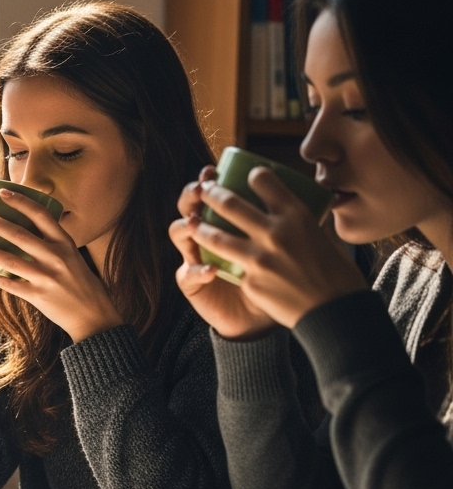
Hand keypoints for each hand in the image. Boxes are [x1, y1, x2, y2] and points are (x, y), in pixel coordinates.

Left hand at [0, 188, 123, 342]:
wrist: (92, 314)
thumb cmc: (80, 281)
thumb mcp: (72, 255)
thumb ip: (53, 240)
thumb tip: (32, 221)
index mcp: (65, 242)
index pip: (40, 214)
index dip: (20, 201)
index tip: (2, 192)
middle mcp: (56, 257)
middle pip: (20, 235)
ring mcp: (47, 277)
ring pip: (11, 260)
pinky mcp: (39, 296)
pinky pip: (12, 285)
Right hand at [169, 166, 277, 339]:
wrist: (264, 318)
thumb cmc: (278, 279)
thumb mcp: (285, 246)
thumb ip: (286, 223)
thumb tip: (309, 194)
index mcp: (227, 221)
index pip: (212, 194)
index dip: (208, 180)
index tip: (215, 170)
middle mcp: (207, 234)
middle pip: (190, 205)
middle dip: (192, 194)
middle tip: (203, 188)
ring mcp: (195, 256)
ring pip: (178, 232)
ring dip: (186, 225)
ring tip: (196, 224)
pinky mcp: (192, 283)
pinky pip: (188, 273)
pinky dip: (198, 270)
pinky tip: (213, 271)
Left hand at [189, 167, 365, 328]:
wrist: (335, 312)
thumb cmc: (337, 274)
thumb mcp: (325, 237)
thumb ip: (307, 222)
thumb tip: (301, 207)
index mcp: (297, 216)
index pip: (265, 182)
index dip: (254, 175)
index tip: (247, 175)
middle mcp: (275, 232)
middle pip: (230, 204)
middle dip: (211, 193)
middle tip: (205, 190)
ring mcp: (259, 258)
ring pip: (215, 236)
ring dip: (198, 226)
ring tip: (191, 222)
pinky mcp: (249, 281)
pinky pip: (229, 267)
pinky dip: (217, 261)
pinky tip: (207, 259)